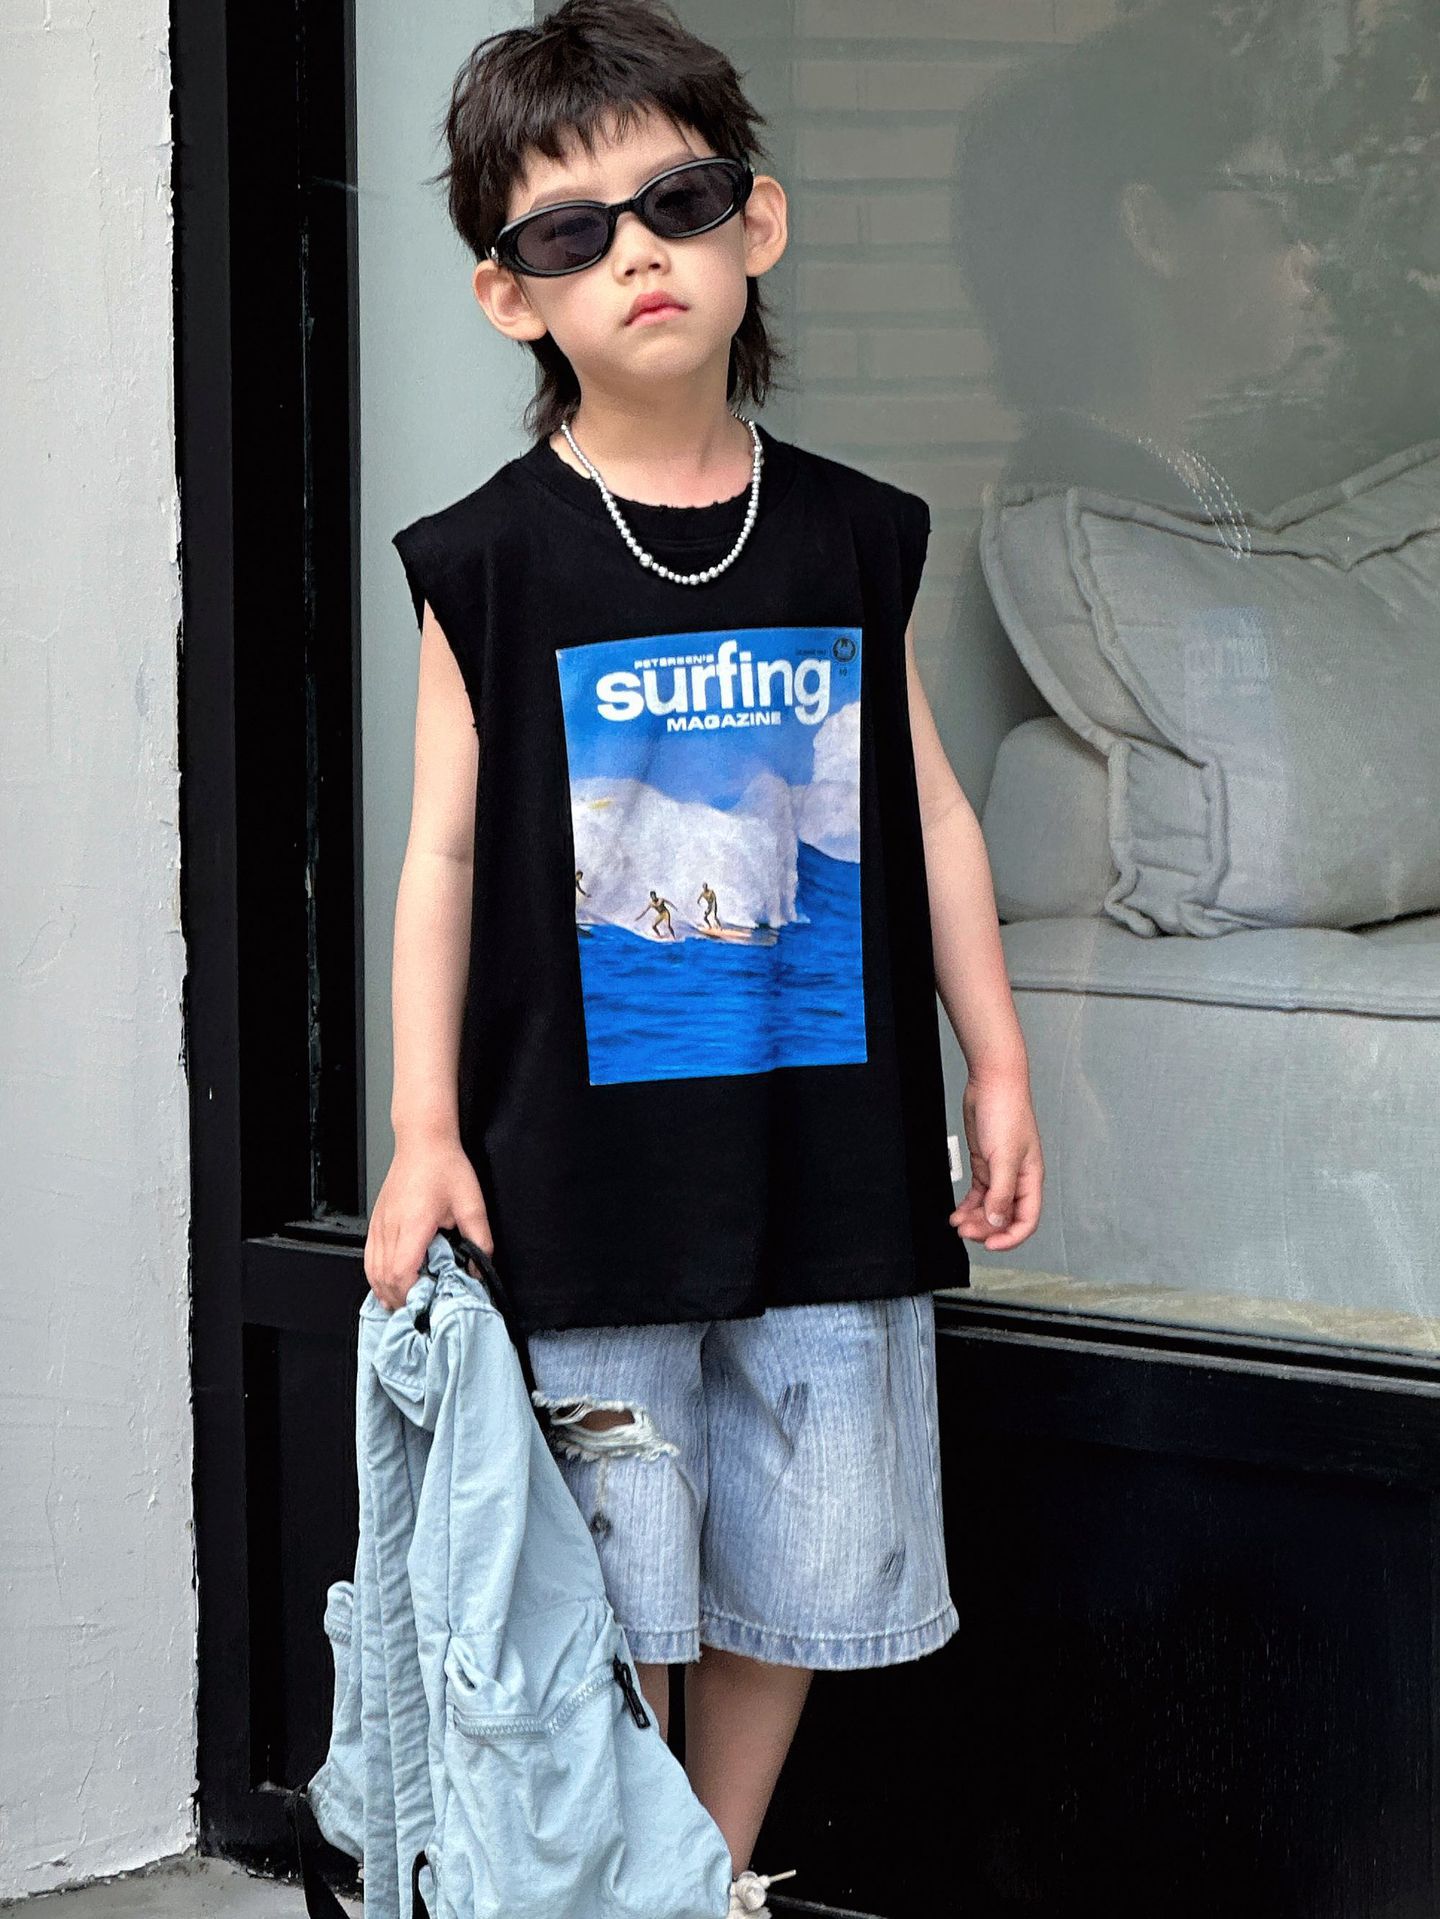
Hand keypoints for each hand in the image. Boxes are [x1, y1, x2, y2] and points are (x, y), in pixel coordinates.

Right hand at [364, 1136, 493, 1310]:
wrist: (423, 1142)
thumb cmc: (445, 1167)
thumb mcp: (472, 1204)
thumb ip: (480, 1240)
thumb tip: (479, 1269)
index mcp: (413, 1224)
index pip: (402, 1272)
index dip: (412, 1294)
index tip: (429, 1303)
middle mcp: (391, 1227)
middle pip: (384, 1278)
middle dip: (402, 1300)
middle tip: (422, 1309)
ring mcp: (380, 1225)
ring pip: (373, 1271)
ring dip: (387, 1292)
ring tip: (407, 1304)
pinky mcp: (376, 1222)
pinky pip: (369, 1258)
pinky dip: (377, 1278)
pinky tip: (389, 1286)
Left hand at [949, 1069, 1043, 1252]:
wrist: (992, 1083)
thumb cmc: (1006, 1111)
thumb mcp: (1003, 1157)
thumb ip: (1001, 1192)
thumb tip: (998, 1222)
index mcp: (1031, 1179)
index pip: (1027, 1220)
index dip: (1010, 1237)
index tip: (990, 1245)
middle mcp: (1017, 1179)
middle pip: (1005, 1217)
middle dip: (986, 1228)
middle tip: (964, 1231)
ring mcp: (1000, 1172)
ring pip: (989, 1208)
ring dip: (975, 1219)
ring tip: (957, 1223)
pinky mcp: (985, 1164)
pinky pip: (978, 1194)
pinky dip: (968, 1206)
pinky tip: (957, 1212)